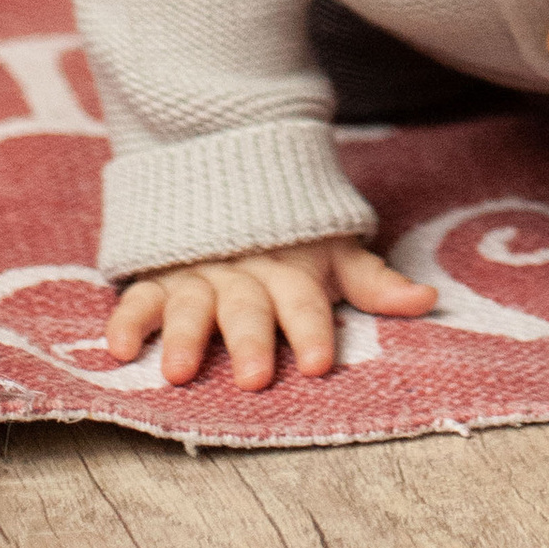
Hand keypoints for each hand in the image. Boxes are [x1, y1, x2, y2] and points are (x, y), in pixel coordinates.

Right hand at [105, 234, 436, 387]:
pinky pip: (138, 296)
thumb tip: (429, 300)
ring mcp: (198, 273)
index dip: (314, 330)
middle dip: (253, 341)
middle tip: (256, 378)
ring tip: (179, 371)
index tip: (322, 363)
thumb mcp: (335, 250)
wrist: (229, 169)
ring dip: (184, 336)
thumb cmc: (293, 234)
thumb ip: (375, 281)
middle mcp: (245, 273)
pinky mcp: (158, 275)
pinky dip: (126, 320)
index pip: (307, 302)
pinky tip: (119, 348)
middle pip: (249, 308)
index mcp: (291, 270)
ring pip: (190, 304)